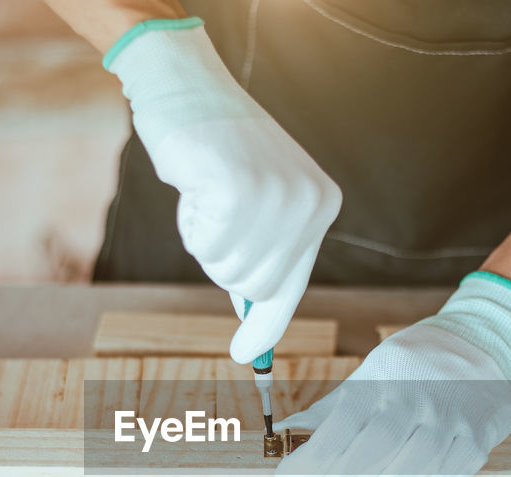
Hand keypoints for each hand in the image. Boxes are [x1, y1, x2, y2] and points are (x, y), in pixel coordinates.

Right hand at [106, 19, 341, 363]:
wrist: (188, 86)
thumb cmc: (217, 147)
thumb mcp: (258, 199)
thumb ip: (267, 252)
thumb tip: (254, 322)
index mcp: (321, 204)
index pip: (292, 283)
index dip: (264, 325)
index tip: (244, 356)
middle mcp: (309, 204)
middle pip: (255, 285)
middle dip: (223, 261)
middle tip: (214, 211)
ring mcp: (278, 199)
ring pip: (227, 269)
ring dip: (204, 239)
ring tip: (208, 191)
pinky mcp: (240, 193)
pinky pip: (204, 246)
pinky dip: (190, 222)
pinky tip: (196, 182)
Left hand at [274, 273, 510, 476]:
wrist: (480, 343)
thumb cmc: (411, 368)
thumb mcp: (366, 378)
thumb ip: (328, 411)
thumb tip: (282, 433)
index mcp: (380, 381)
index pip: (339, 425)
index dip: (310, 460)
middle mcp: (414, 398)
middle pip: (376, 448)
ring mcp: (450, 418)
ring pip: (416, 466)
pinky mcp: (478, 435)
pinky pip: (451, 474)